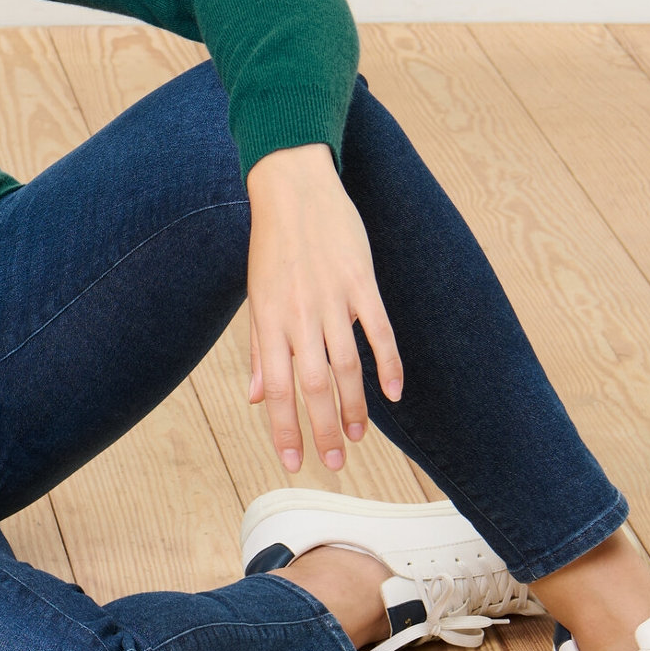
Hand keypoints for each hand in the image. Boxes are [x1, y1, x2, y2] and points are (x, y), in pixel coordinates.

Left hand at [244, 142, 402, 472]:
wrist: (292, 188)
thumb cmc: (272, 244)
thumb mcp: (257, 296)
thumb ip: (261, 347)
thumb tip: (257, 396)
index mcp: (270, 319)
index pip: (277, 388)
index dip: (284, 428)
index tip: (292, 462)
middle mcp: (300, 314)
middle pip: (314, 385)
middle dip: (323, 429)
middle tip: (333, 462)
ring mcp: (333, 298)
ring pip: (347, 365)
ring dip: (354, 406)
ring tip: (357, 435)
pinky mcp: (361, 281)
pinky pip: (378, 331)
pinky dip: (388, 364)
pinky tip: (393, 393)